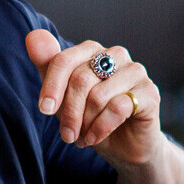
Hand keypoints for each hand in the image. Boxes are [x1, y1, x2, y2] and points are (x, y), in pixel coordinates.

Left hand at [22, 28, 162, 168]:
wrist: (124, 147)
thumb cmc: (91, 118)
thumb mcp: (64, 96)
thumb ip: (48, 66)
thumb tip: (32, 35)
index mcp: (93, 50)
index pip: (65, 60)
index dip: (51, 86)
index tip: (45, 110)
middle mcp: (116, 55)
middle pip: (80, 80)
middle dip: (69, 113)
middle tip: (67, 135)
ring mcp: (136, 72)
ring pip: (98, 95)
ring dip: (85, 123)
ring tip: (84, 137)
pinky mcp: (150, 93)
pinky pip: (117, 107)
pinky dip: (101, 127)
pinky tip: (96, 138)